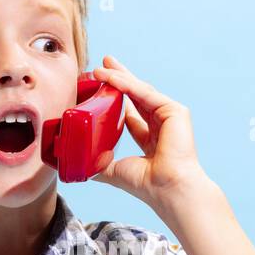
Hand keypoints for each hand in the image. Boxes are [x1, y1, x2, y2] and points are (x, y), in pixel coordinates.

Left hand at [88, 55, 212, 209]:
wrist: (166, 189)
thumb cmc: (147, 185)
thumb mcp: (115, 170)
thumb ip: (99, 164)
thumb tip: (80, 164)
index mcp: (152, 140)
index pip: (132, 114)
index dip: (115, 99)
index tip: (100, 87)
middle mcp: (162, 125)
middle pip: (137, 95)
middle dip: (119, 78)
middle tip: (102, 65)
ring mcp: (170, 117)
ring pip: (140, 91)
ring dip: (119, 77)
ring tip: (101, 66)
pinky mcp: (174, 111)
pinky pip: (144, 93)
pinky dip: (126, 83)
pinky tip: (110, 77)